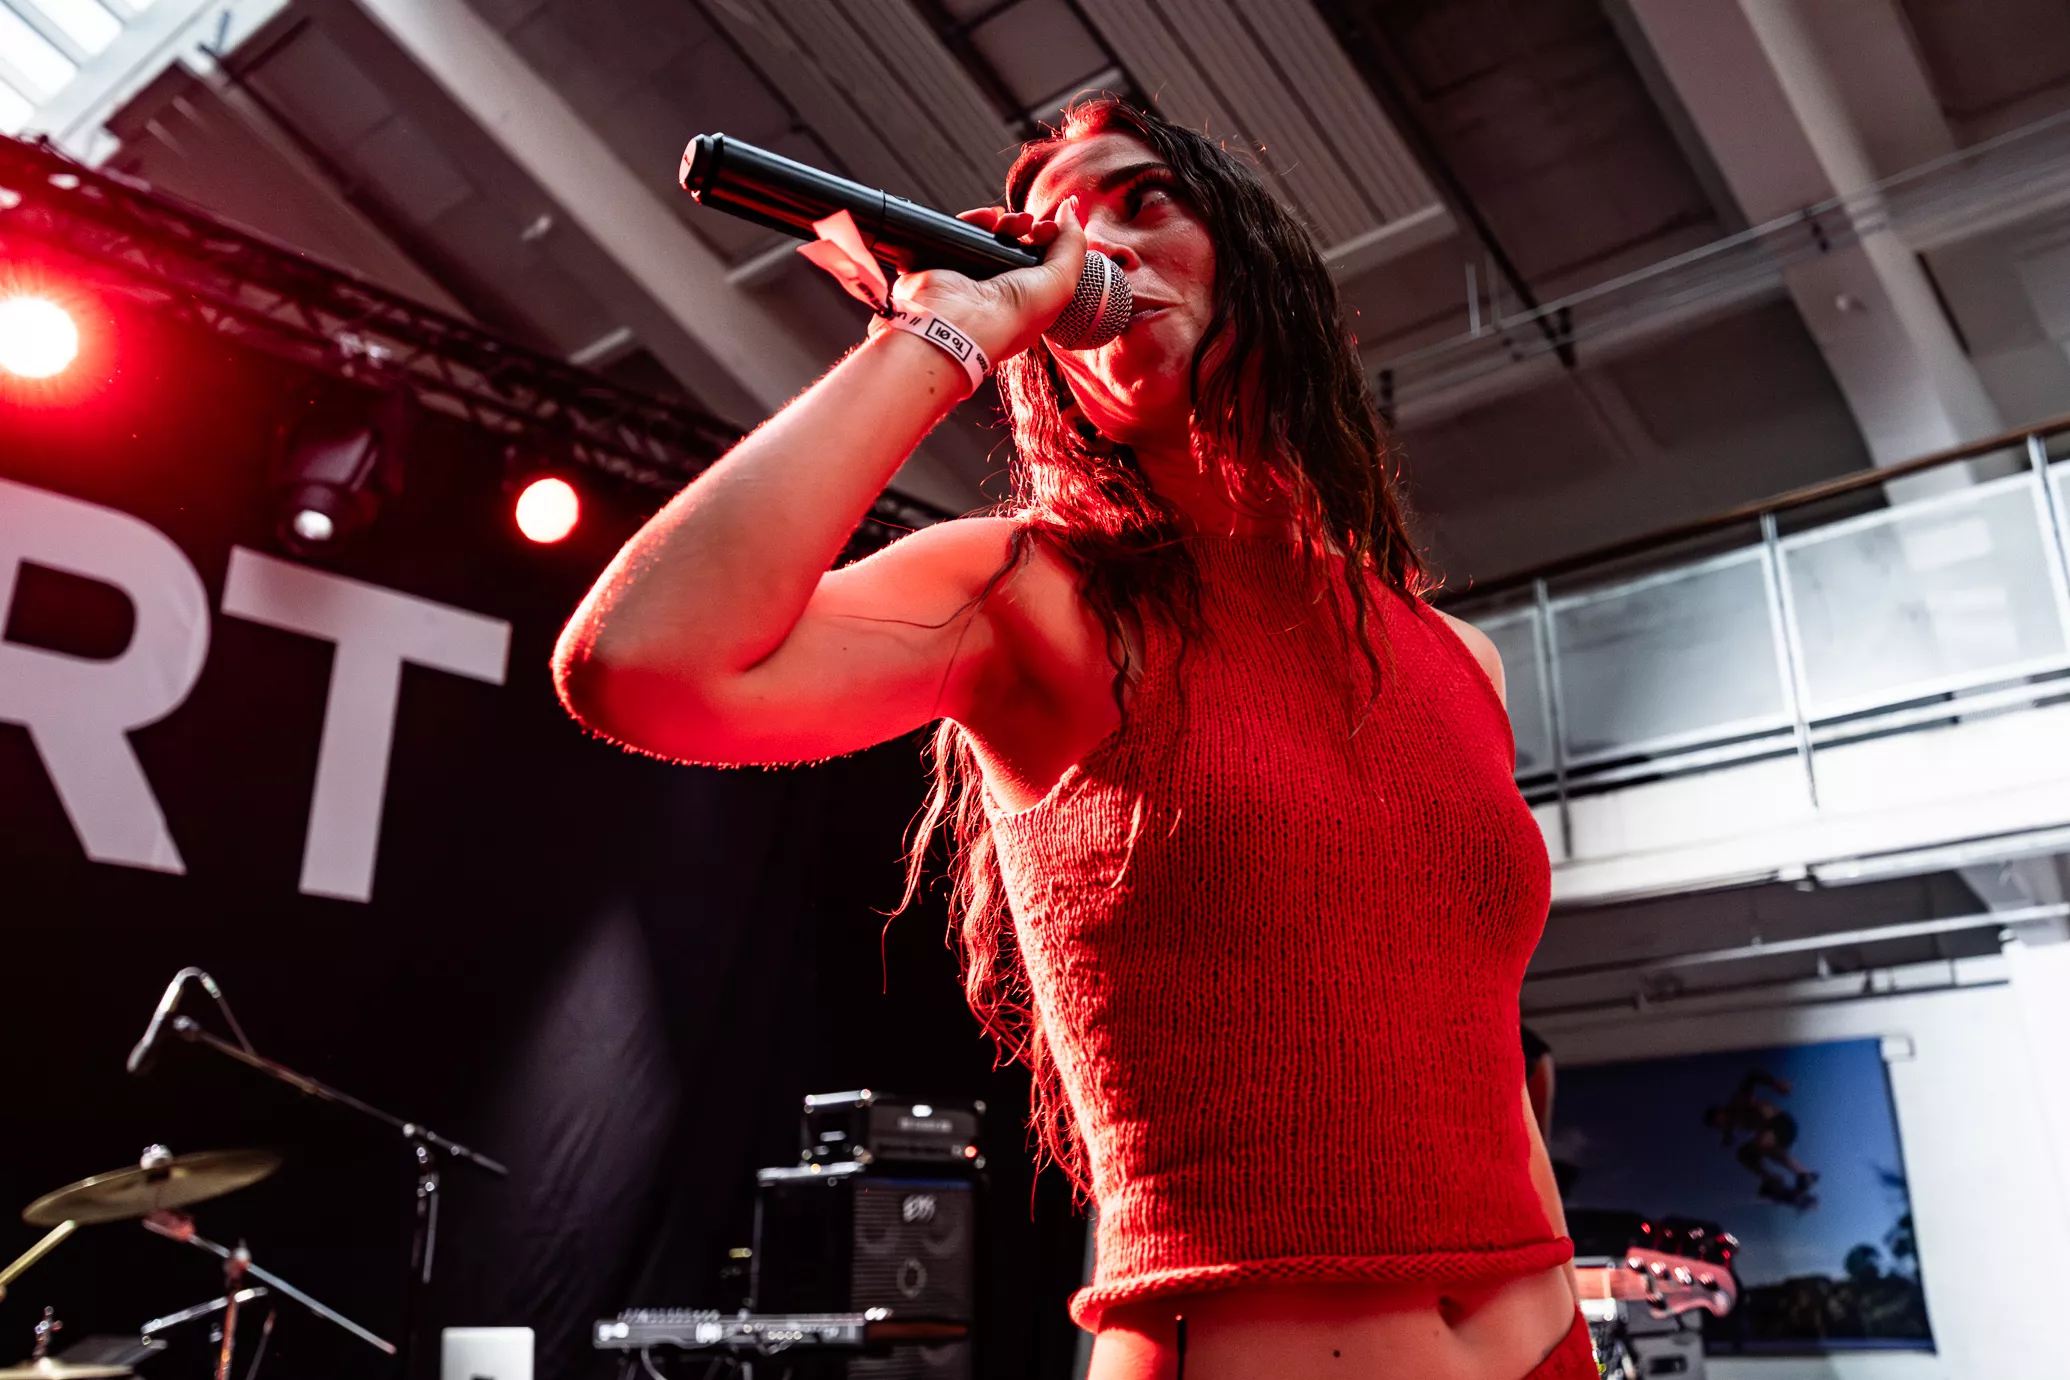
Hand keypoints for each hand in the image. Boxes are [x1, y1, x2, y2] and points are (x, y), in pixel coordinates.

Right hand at [887, 199, 1087, 363]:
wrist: (960, 323)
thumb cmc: (1011, 315)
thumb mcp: (1061, 282)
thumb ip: (1073, 244)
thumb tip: (1070, 209)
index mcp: (1028, 302)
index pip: (1042, 263)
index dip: (1050, 241)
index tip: (1049, 230)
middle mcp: (1001, 291)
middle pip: (1018, 246)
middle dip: (1027, 227)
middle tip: (1029, 224)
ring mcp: (972, 278)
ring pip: (991, 237)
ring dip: (1004, 222)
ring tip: (1007, 221)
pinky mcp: (946, 265)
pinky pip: (961, 232)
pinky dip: (974, 220)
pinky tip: (985, 218)